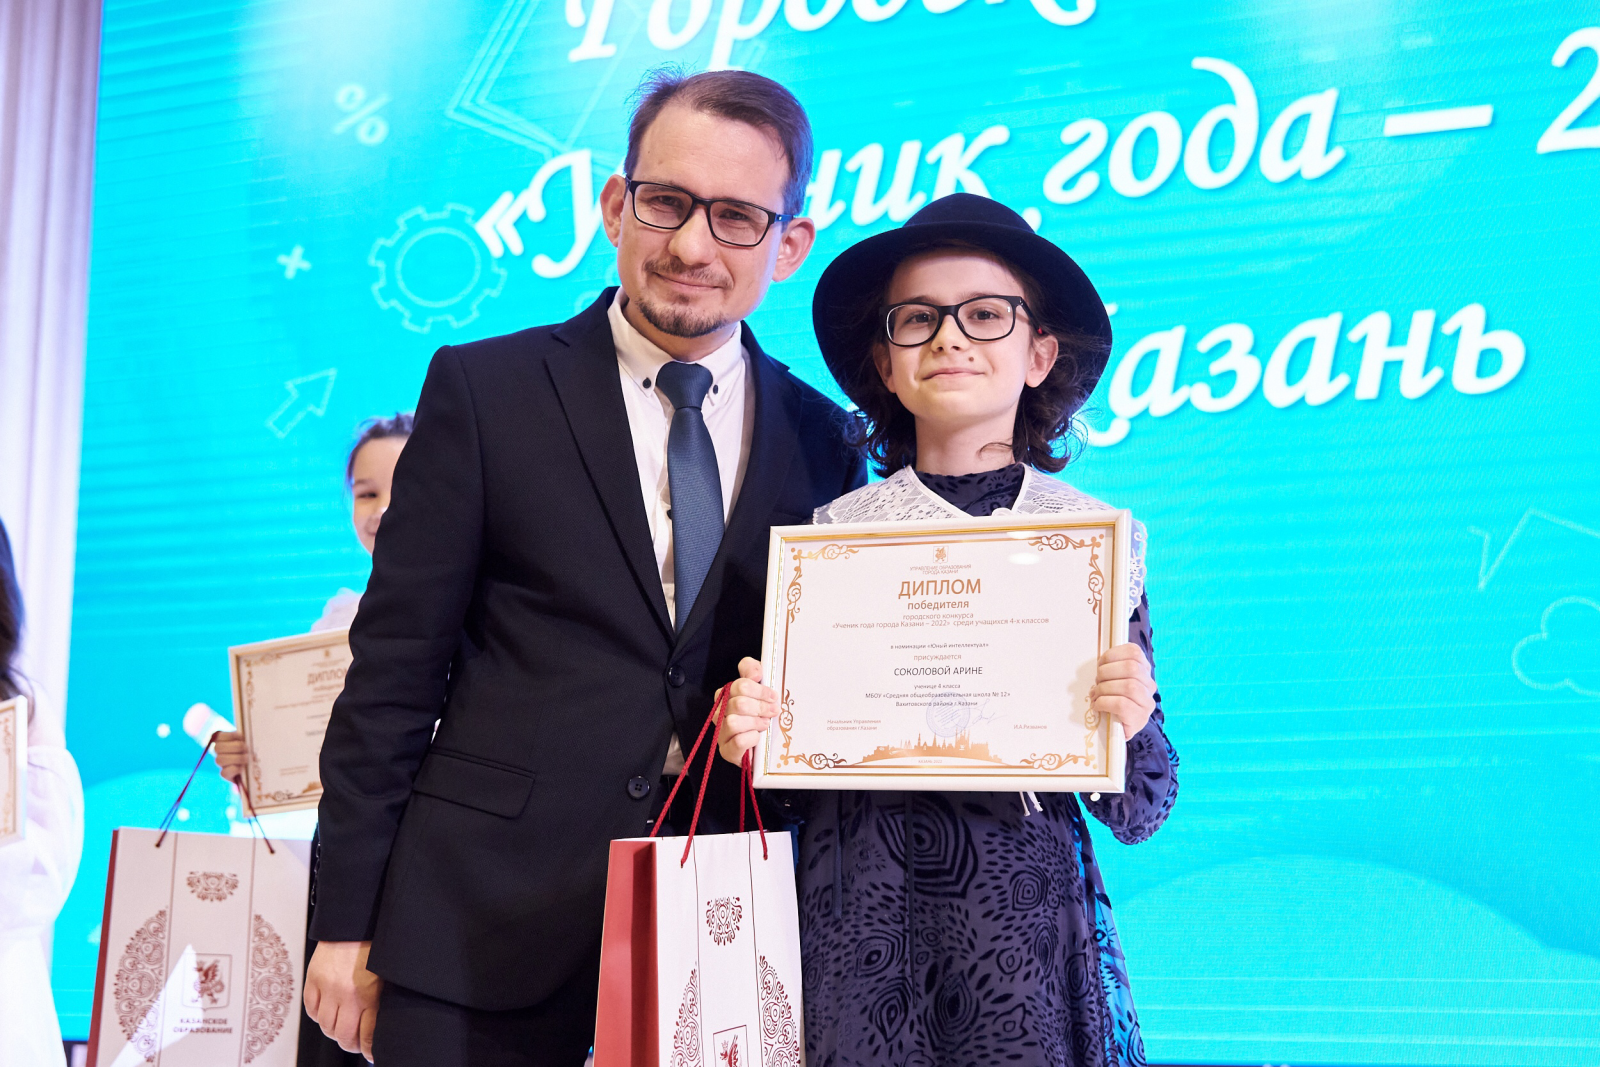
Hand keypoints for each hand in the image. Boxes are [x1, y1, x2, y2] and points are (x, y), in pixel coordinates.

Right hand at [212, 731, 248, 786]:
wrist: (252, 767)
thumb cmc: (251, 751)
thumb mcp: (249, 743)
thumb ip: (247, 740)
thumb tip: (250, 740)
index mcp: (222, 741)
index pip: (220, 736)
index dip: (231, 735)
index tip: (243, 737)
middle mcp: (219, 752)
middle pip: (218, 748)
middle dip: (235, 747)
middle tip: (247, 748)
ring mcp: (221, 764)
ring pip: (219, 760)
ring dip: (236, 758)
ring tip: (248, 758)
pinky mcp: (225, 774)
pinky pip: (224, 773)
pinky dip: (234, 770)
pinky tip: (243, 768)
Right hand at [304, 940, 382, 1061]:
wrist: (354, 921)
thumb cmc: (374, 946)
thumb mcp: (386, 975)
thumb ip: (381, 1001)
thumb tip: (379, 1028)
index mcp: (371, 993)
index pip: (368, 1035)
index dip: (369, 1050)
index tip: (370, 1053)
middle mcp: (348, 994)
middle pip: (343, 1037)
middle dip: (350, 1044)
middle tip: (355, 1042)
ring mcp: (328, 988)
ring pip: (325, 1027)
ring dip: (333, 1030)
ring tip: (341, 1025)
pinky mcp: (313, 980)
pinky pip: (312, 1011)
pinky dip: (319, 1015)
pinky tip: (328, 1010)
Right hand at [716, 657, 778, 765]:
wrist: (762, 746)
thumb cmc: (760, 714)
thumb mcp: (760, 689)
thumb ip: (753, 671)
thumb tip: (755, 673)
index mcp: (726, 695)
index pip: (740, 686)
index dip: (760, 690)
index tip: (773, 696)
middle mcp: (719, 713)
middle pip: (738, 703)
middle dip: (760, 706)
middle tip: (773, 710)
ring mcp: (721, 733)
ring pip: (734, 722)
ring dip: (755, 722)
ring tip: (765, 724)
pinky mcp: (727, 751)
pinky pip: (738, 742)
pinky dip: (751, 738)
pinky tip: (758, 737)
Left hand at [1091, 643, 1155, 738]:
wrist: (1117, 729)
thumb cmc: (1111, 700)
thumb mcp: (1111, 679)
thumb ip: (1109, 668)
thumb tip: (1099, 667)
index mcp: (1143, 670)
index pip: (1134, 652)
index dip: (1112, 655)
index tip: (1100, 664)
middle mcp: (1149, 685)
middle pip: (1131, 668)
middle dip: (1107, 672)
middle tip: (1097, 682)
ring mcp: (1147, 703)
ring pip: (1129, 687)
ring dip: (1105, 689)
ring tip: (1095, 695)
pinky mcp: (1140, 719)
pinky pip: (1122, 705)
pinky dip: (1104, 703)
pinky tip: (1097, 706)